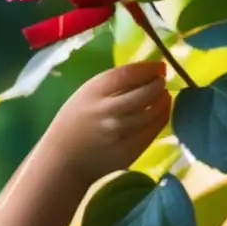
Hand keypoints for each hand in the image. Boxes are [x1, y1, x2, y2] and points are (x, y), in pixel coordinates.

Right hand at [44, 61, 171, 182]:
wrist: (63, 160)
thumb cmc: (72, 123)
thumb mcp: (84, 96)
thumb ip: (109, 86)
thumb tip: (142, 74)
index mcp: (92, 93)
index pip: (127, 74)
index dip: (148, 69)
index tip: (158, 66)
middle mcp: (107, 111)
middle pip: (144, 93)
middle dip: (158, 84)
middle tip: (162, 80)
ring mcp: (120, 132)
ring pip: (152, 112)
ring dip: (162, 100)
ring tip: (163, 95)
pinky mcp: (129, 150)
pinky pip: (153, 131)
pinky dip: (161, 117)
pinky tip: (161, 111)